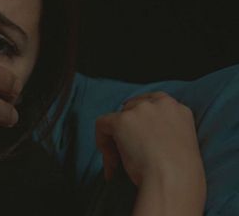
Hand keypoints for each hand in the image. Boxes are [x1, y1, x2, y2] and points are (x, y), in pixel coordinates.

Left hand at [95, 92, 205, 213]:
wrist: (173, 180)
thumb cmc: (180, 173)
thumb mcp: (180, 143)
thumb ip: (164, 131)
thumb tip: (138, 135)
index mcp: (178, 109)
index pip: (153, 101)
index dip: (139, 116)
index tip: (133, 129)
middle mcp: (159, 104)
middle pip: (131, 109)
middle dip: (126, 130)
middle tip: (127, 154)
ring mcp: (140, 110)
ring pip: (117, 119)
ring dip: (115, 140)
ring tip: (119, 164)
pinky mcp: (122, 120)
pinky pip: (101, 125)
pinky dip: (102, 142)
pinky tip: (110, 162)